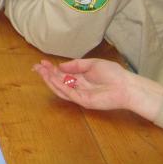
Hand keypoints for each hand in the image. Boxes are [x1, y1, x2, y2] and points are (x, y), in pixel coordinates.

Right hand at [32, 58, 162, 120]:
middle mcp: (78, 87)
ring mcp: (80, 95)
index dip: (52, 69)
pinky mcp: (83, 101)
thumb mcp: (92, 64)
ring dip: (49, 81)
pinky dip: (59, 86)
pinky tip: (52, 78)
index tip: (42, 62)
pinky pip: (68, 93)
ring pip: (60, 89)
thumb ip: (76, 65)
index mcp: (81, 78)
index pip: (62, 74)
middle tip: (36, 67)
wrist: (126, 86)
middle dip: (47, 74)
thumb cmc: (113, 73)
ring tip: (41, 72)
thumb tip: (60, 66)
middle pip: (59, 82)